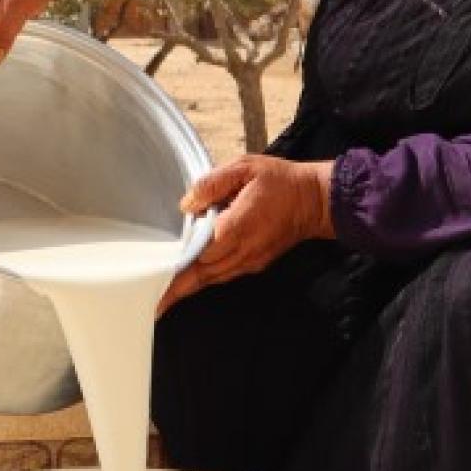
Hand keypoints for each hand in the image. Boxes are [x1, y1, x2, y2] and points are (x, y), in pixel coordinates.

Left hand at [158, 156, 334, 314]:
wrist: (317, 200)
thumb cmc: (280, 181)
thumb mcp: (245, 168)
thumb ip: (212, 183)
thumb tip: (187, 204)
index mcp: (236, 226)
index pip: (199, 251)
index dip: (178, 265)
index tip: (157, 280)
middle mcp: (242, 250)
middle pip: (202, 273)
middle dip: (177, 286)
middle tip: (153, 301)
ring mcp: (250, 260)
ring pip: (212, 278)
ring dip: (189, 288)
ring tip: (164, 299)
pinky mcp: (255, 263)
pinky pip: (224, 275)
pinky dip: (205, 280)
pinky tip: (189, 282)